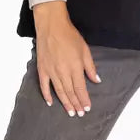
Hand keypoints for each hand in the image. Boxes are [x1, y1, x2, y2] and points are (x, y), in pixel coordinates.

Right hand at [32, 2, 101, 116]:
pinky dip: (47, 95)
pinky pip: (44, 86)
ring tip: (70, 112)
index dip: (84, 99)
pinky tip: (50, 102)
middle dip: (76, 104)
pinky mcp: (42, 69)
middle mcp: (63, 71)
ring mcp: (52, 71)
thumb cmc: (70, 35)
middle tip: (80, 113)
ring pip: (59, 91)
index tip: (87, 107)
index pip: (81, 88)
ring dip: (65, 103)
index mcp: (75, 66)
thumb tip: (96, 80)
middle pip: (70, 92)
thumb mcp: (85, 49)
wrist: (52, 26)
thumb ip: (90, 66)